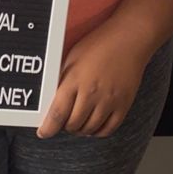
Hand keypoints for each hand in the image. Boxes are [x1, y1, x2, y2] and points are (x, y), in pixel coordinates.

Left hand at [37, 22, 150, 139]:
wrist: (129, 40)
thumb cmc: (99, 45)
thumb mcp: (72, 59)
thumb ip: (63, 81)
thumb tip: (52, 101)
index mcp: (75, 80)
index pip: (58, 113)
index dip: (48, 128)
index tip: (43, 132)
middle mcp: (92, 93)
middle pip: (73, 124)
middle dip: (65, 126)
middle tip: (63, 120)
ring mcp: (109, 101)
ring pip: (89, 129)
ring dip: (80, 130)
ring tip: (78, 121)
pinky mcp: (123, 105)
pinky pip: (108, 129)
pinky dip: (97, 131)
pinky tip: (93, 124)